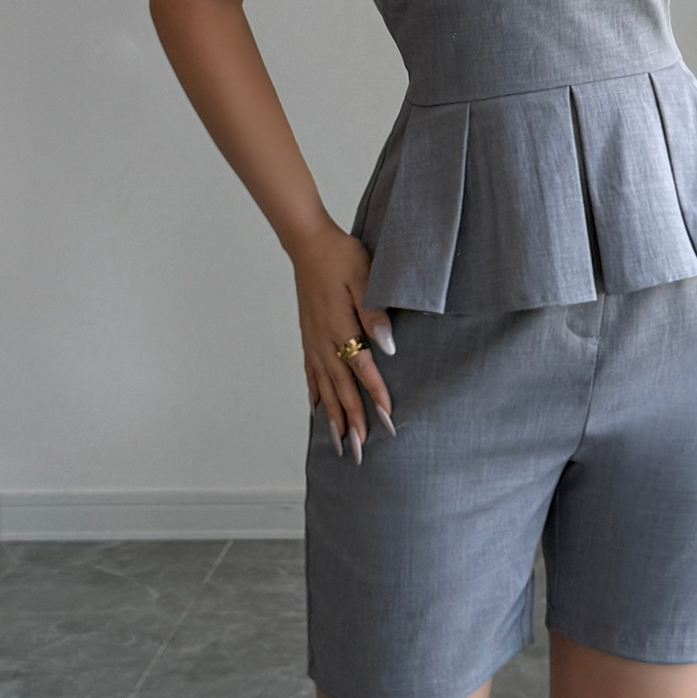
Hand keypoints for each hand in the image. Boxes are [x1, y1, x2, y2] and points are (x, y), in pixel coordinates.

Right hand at [290, 219, 394, 462]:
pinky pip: (311, 374)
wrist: (309, 243)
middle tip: (359, 453)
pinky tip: (318, 411)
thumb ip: (375, 312)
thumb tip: (387, 347)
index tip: (386, 423)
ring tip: (339, 444)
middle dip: (352, 421)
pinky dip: (316, 396)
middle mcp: (324, 340)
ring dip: (333, 417)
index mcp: (340, 327)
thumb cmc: (341, 256)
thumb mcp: (364, 277)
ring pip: (324, 387)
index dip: (375, 397)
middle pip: (340, 388)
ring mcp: (313, 341)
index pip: (362, 369)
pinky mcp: (309, 337)